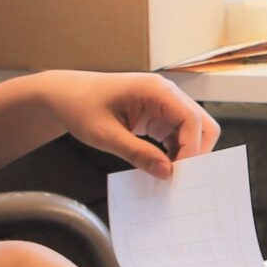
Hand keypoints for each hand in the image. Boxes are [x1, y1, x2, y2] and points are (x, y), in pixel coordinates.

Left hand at [40, 71, 219, 178]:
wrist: (65, 95)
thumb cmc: (80, 106)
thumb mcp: (105, 135)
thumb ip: (137, 154)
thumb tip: (166, 172)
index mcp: (156, 90)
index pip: (191, 119)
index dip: (192, 148)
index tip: (180, 173)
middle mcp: (166, 94)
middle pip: (201, 124)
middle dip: (195, 151)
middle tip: (180, 176)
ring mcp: (164, 105)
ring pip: (193, 131)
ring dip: (185, 153)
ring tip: (169, 174)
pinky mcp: (158, 116)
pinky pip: (178, 135)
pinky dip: (175, 152)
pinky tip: (160, 166)